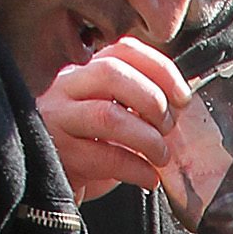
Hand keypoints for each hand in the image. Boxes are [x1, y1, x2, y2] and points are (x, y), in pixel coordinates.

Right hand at [38, 37, 191, 200]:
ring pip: (108, 115)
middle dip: (152, 100)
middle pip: (112, 74)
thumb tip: (181, 104)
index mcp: (86, 72)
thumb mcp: (112, 115)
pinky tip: (149, 178)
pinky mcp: (60, 154)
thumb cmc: (88, 148)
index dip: (160, 69)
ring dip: (147, 137)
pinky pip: (105, 157)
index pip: (123, 51)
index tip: (183, 97)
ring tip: (161, 156)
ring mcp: (60, 119)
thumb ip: (139, 104)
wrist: (49, 182)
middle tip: (168, 128)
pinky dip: (136, 169)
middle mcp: (68, 87)